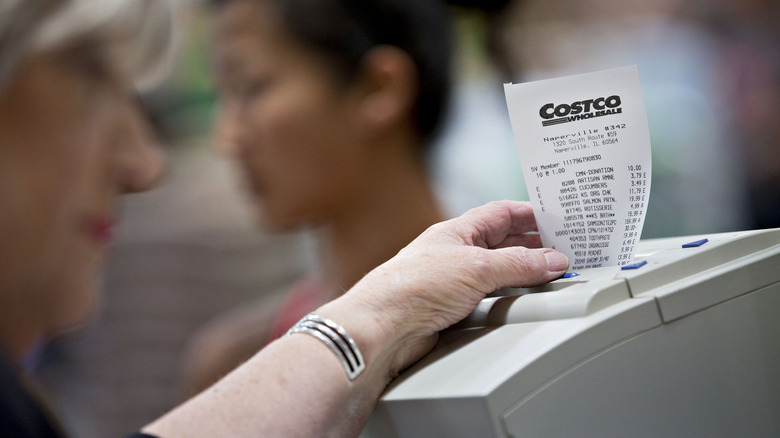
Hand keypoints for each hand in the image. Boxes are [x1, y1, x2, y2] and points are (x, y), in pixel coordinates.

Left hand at [320, 200, 568, 377]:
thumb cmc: (412, 287)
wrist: (381, 326)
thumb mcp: (476, 268)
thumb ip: (517, 264)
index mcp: (457, 232)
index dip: (531, 214)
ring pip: (497, 271)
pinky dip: (510, 298)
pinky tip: (523, 302)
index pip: (501, 214)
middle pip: (502, 242)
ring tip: (552, 275)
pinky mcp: (452, 309)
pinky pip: (489, 298)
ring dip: (523, 272)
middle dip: (534, 246)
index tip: (558, 219)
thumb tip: (552, 260)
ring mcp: (453, 281)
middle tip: (564, 250)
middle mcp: (455, 253)